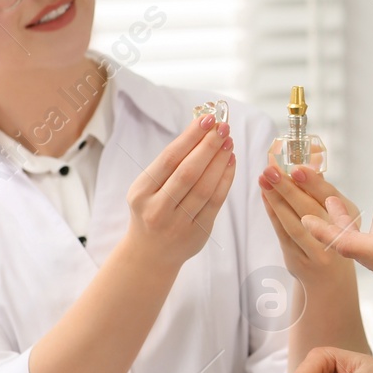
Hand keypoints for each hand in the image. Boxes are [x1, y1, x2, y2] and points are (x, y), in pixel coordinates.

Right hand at [123, 114, 234, 269]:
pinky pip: (216, 202)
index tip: (207, 119)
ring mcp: (178, 224)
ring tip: (229, 142)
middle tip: (224, 127)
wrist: (150, 254)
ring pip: (205, 188)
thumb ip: (171, 163)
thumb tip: (200, 128)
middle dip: (209, 146)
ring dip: (220, 161)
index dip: (190, 137)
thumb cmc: (152, 209)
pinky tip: (231, 162)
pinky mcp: (198, 233)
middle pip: (188, 172)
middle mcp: (157, 209)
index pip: (169, 159)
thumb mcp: (149, 187)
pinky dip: (226, 180)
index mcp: (141, 192)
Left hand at [257, 162, 358, 284]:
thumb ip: (323, 193)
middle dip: (288, 188)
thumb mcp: (340, 216)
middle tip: (272, 170)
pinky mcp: (298, 260)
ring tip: (264, 180)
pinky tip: (266, 198)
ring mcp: (316, 251)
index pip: (329, 197)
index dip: (312, 182)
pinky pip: (283, 234)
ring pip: (293, 223)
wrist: (331, 281)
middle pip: (309, 210)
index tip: (296, 168)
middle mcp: (335, 237)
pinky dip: (273, 214)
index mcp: (348, 220)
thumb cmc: (334, 239)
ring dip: (276, 200)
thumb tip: (307, 164)